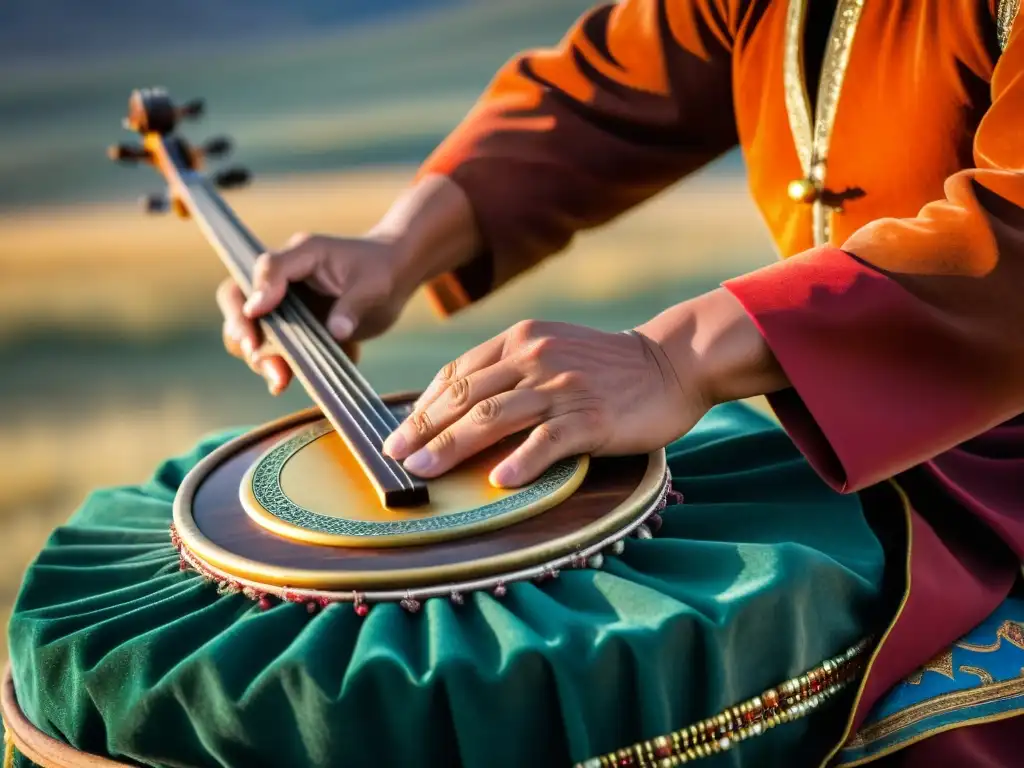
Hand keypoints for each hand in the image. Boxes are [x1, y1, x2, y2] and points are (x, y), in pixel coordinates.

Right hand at [218, 233, 411, 393]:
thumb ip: (353, 305)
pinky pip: (271, 348)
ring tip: (279, 379)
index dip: (259, 290)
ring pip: (250, 329)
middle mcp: (283, 279)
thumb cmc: (382, 271)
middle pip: (237, 297)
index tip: (257, 312)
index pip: (267, 268)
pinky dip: (274, 365)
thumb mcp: (375, 285)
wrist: (393, 279)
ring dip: (258, 355)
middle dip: (240, 325)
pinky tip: (283, 383)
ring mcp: (282, 305)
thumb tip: (336, 332)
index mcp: (302, 254)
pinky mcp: (291, 330)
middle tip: (253, 350)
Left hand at [382, 320, 710, 486]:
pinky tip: (498, 482)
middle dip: (423, 429)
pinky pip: (547, 442)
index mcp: (520, 340)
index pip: (457, 374)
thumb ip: (509, 370)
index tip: (399, 434)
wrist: (671, 361)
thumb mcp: (551, 351)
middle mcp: (535, 358)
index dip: (422, 406)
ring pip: (494, 416)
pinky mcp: (591, 417)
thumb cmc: (605, 366)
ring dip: (453, 446)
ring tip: (425, 471)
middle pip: (466, 396)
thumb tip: (458, 409)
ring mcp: (562, 387)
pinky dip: (520, 462)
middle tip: (394, 458)